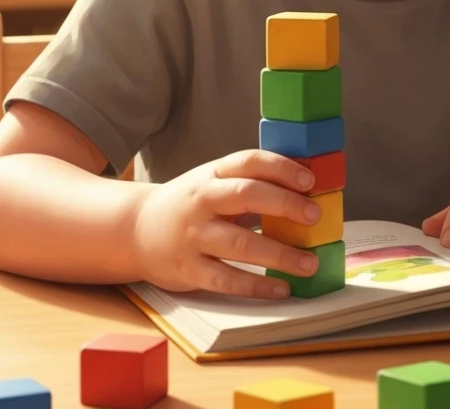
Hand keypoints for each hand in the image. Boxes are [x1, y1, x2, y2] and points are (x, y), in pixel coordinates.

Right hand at [130, 149, 321, 298]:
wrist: (135, 229)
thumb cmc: (189, 204)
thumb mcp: (212, 182)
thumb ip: (249, 182)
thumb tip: (304, 191)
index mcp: (212, 173)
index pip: (249, 161)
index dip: (281, 167)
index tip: (309, 180)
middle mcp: (202, 200)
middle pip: (246, 195)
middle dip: (284, 204)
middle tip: (314, 216)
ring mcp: (194, 236)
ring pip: (240, 243)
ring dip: (279, 254)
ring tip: (309, 263)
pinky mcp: (188, 269)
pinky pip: (226, 279)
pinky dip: (256, 286)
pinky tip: (281, 288)